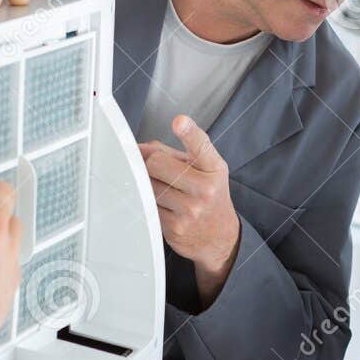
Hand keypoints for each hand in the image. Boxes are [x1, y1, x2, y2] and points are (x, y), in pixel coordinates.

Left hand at [138, 116, 240, 303]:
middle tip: (161, 170)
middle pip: (156, 162)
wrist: (220, 237)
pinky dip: (149, 201)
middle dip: (152, 163)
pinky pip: (147, 204)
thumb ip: (174, 153)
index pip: (201, 146)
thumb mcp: (204, 170)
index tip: (180, 122)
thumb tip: (139, 149)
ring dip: (149, 183)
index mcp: (214, 169)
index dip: (189, 133)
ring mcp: (189, 210)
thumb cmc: (208, 195)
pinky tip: (164, 205)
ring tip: (166, 189)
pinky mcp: (174, 227)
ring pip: (147, 184)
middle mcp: (205, 189)